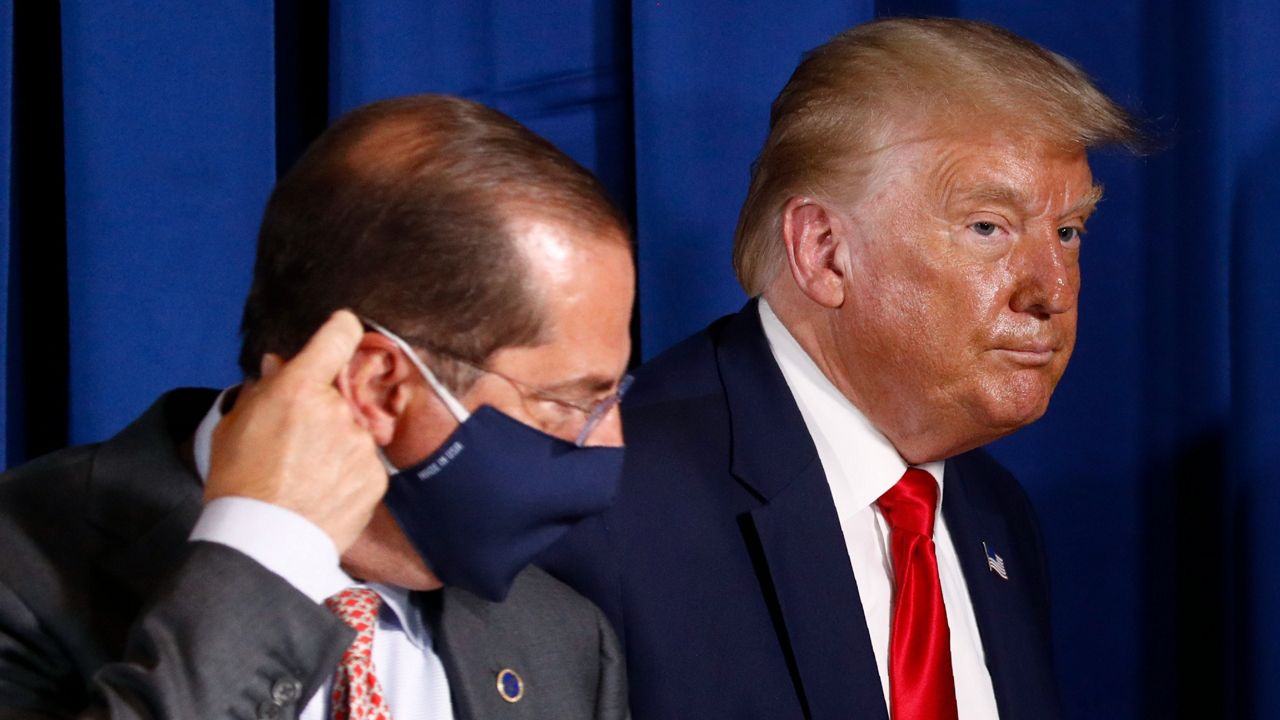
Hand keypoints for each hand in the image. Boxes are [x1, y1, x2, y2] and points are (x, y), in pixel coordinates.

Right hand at [205, 310, 386, 552]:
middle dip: (323, 407)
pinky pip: (363, 462)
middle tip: (296, 439)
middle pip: (340, 393)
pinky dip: (347, 472)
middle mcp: (338, 410)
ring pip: (352, 430)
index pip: (339, 336)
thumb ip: (264, 388)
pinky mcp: (376, 476)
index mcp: (300, 388)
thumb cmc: (239, 482)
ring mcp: (361, 444)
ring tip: (305, 474)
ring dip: (336, 443)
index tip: (341, 331)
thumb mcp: (236, 426)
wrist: (264, 541)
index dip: (341, 330)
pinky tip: (322, 490)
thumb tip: (280, 365)